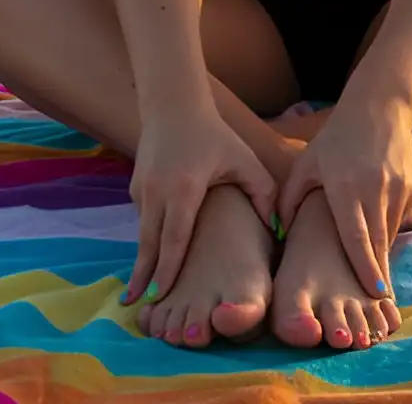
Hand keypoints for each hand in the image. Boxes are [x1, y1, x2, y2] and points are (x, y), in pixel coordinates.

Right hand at [122, 112, 276, 305]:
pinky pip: (142, 219)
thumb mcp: (244, 160)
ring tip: (135, 292)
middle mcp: (158, 191)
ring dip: (140, 262)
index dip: (169, 268)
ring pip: (142, 234)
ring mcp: (142, 189)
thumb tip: (277, 228)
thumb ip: (263, 193)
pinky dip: (146, 239)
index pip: (175, 237)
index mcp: (185, 188)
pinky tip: (148, 258)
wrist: (173, 105)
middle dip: (144, 276)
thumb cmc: (214, 135)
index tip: (160, 294)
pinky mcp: (135, 187)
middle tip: (137, 305)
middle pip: (149, 244)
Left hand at [277, 108, 411, 300]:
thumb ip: (290, 198)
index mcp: (346, 187)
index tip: (373, 293)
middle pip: (379, 243)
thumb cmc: (336, 139)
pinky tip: (381, 234)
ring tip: (377, 279)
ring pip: (391, 232)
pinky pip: (402, 217)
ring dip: (384, 254)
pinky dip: (391, 229)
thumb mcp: (306, 164)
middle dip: (379, 274)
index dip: (364, 267)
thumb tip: (277, 232)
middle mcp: (375, 189)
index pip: (357, 236)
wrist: (379, 108)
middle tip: (379, 303)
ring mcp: (397, 187)